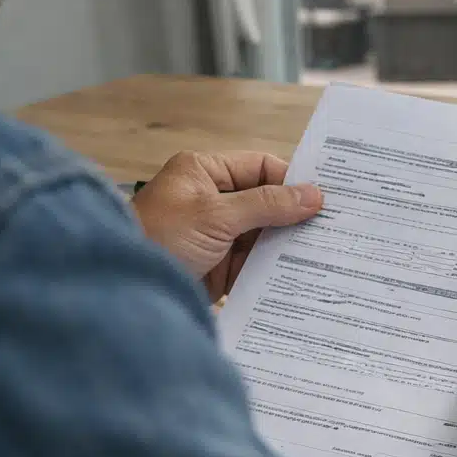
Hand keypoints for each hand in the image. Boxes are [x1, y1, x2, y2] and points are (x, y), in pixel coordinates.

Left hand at [132, 151, 322, 299]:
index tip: (322, 198)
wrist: (123, 288)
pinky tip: (301, 273)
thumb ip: (267, 204)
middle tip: (333, 225)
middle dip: (294, 215)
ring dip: (286, 244)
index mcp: (204, 174)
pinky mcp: (218, 268)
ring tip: (325, 251)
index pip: (259, 168)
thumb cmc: (158, 238)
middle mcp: (210, 201)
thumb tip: (313, 195)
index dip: (290, 181)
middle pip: (265, 203)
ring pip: (263, 235)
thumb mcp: (216, 215)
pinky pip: (255, 264)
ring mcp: (215, 236)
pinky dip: (274, 269)